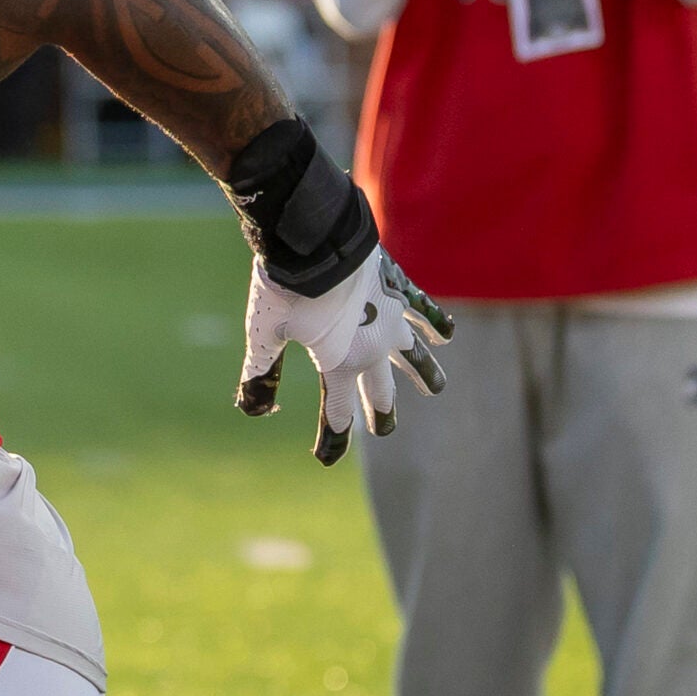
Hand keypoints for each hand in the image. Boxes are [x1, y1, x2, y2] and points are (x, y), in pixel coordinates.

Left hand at [238, 249, 452, 465]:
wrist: (317, 237)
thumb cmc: (285, 287)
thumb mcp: (264, 333)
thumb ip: (261, 371)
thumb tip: (252, 410)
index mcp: (340, 363)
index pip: (337, 411)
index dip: (332, 437)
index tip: (326, 458)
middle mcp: (372, 347)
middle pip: (378, 387)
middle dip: (378, 410)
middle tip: (385, 429)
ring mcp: (390, 317)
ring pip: (411, 354)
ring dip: (423, 372)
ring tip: (434, 389)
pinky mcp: (397, 287)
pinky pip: (421, 309)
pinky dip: (433, 322)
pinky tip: (443, 336)